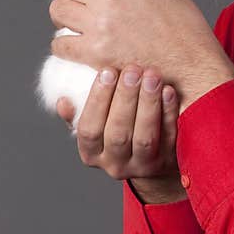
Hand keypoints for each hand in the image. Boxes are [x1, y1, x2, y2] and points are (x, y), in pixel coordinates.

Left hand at [49, 0, 233, 112]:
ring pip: (57, 10)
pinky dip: (64, 46)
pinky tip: (77, 46)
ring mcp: (100, 23)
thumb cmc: (183, 27)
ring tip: (76, 23)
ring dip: (64, 16)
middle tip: (78, 2)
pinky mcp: (96, 52)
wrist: (192, 63)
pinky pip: (59, 44)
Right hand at [55, 64, 185, 203]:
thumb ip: (79, 113)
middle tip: (132, 69)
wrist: (151, 159)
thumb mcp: (95, 126)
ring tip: (152, 75)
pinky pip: (170, 136)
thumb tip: (63, 100)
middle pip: (118, 133)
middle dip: (125, 98)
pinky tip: (168, 90)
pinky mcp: (168, 160)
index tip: (106, 71)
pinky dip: (169, 112)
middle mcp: (115, 163)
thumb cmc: (116, 130)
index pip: (89, 129)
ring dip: (148, 103)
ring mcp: (143, 164)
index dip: (97, 100)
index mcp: (91, 153)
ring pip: (144, 137)